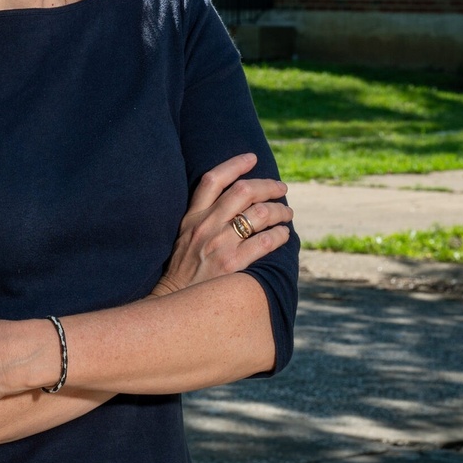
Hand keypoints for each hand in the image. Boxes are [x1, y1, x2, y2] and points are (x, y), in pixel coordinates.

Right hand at [152, 152, 291, 297]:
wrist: (174, 304)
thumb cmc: (183, 270)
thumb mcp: (184, 236)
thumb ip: (203, 217)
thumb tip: (237, 201)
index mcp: (192, 217)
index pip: (213, 179)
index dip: (234, 164)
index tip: (252, 158)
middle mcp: (205, 226)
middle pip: (243, 191)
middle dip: (268, 186)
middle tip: (281, 188)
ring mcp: (219, 244)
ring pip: (260, 213)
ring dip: (281, 210)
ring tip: (287, 213)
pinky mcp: (232, 264)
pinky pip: (266, 241)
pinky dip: (281, 234)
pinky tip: (284, 235)